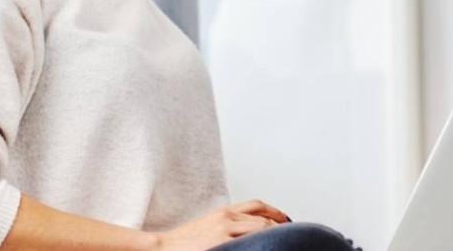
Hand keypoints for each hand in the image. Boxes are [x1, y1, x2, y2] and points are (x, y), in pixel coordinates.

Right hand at [151, 199, 291, 250]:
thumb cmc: (181, 243)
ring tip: (284, 244)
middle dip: (280, 225)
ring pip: (263, 227)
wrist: (162, 248)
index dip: (275, 211)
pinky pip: (252, 239)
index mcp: (223, 212)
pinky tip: (269, 247)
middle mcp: (227, 216)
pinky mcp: (223, 240)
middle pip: (264, 216)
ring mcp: (226, 229)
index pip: (257, 205)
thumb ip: (226, 227)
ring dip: (276, 235)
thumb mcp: (207, 227)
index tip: (285, 220)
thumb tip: (241, 235)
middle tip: (290, 235)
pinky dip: (263, 242)